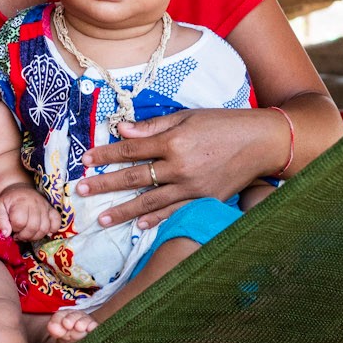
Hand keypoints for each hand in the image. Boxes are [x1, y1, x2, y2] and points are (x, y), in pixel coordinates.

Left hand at [0, 183, 59, 240]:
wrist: (19, 189)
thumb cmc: (8, 200)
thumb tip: (6, 234)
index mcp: (21, 202)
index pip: (19, 222)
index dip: (14, 229)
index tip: (11, 228)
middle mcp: (35, 204)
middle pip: (33, 227)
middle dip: (24, 236)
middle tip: (19, 234)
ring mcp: (45, 207)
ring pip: (44, 228)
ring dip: (35, 236)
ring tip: (28, 234)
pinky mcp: (52, 209)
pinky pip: (57, 223)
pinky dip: (52, 230)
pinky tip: (42, 231)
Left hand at [76, 107, 286, 228]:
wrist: (262, 142)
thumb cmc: (224, 124)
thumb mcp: (188, 116)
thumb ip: (154, 127)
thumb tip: (122, 130)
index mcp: (174, 141)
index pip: (130, 149)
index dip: (106, 155)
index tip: (85, 160)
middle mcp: (180, 167)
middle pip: (133, 178)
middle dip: (104, 185)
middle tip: (80, 192)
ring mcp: (192, 188)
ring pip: (150, 202)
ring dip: (123, 211)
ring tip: (101, 219)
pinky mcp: (205, 200)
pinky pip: (175, 212)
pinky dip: (156, 220)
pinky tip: (139, 226)